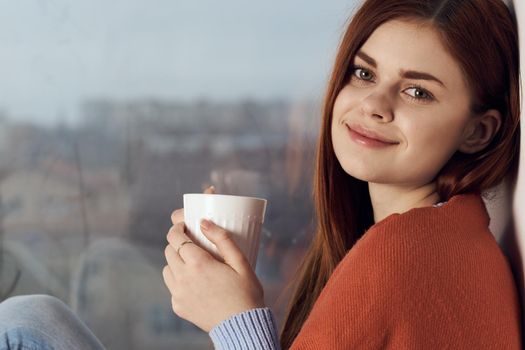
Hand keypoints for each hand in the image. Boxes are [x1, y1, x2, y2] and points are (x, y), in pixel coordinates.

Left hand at [162, 187, 264, 331]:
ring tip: (193, 264)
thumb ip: (222, 239)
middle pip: (169, 251)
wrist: (242, 326)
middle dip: (177, 243)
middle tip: (191, 243)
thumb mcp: (240, 262)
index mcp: (198, 263)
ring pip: (167, 269)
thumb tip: (204, 223)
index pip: (175, 238)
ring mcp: (179, 294)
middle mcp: (183, 278)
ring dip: (176, 262)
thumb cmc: (246, 293)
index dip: (176, 228)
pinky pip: (172, 287)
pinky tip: (196, 283)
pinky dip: (179, 281)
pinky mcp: (178, 307)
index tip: (183, 226)